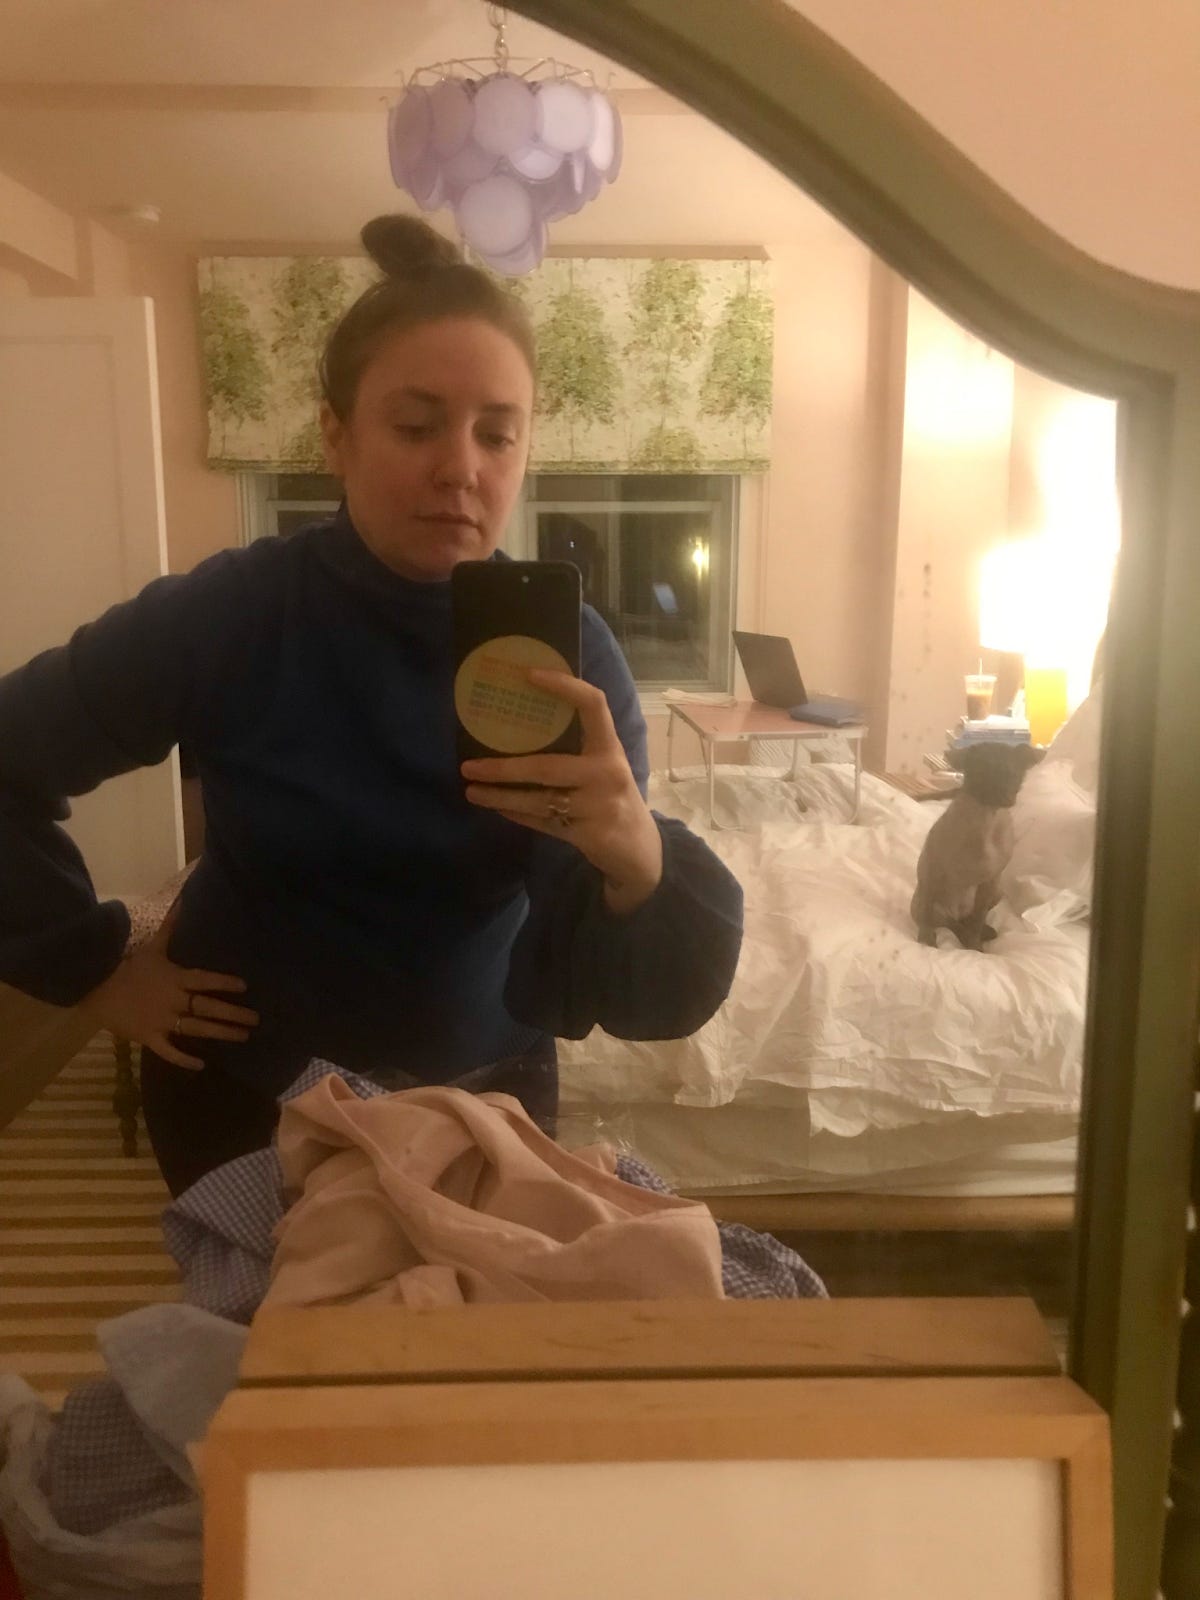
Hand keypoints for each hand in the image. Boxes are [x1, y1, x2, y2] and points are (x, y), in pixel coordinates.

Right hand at [80, 900, 258, 1069]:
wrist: (96, 990)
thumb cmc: (128, 969)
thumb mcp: (153, 947)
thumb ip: (171, 926)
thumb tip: (183, 900)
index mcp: (174, 978)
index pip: (204, 980)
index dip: (224, 982)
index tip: (245, 986)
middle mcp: (172, 1000)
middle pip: (206, 1007)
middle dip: (233, 1013)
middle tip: (255, 1019)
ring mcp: (161, 1021)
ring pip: (196, 1028)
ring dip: (220, 1033)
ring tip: (243, 1036)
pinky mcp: (149, 1037)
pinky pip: (169, 1051)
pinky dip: (184, 1059)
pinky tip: (202, 1064)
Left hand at [462, 669, 663, 915]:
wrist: (637, 847)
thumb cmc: (611, 795)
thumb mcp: (603, 765)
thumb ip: (577, 747)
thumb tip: (520, 721)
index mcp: (611, 748)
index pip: (593, 705)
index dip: (564, 686)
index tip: (528, 674)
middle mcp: (607, 774)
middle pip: (546, 767)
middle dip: (503, 768)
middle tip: (468, 766)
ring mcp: (598, 807)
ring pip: (538, 801)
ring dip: (500, 796)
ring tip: (472, 790)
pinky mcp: (587, 834)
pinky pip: (541, 822)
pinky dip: (516, 814)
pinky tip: (497, 808)